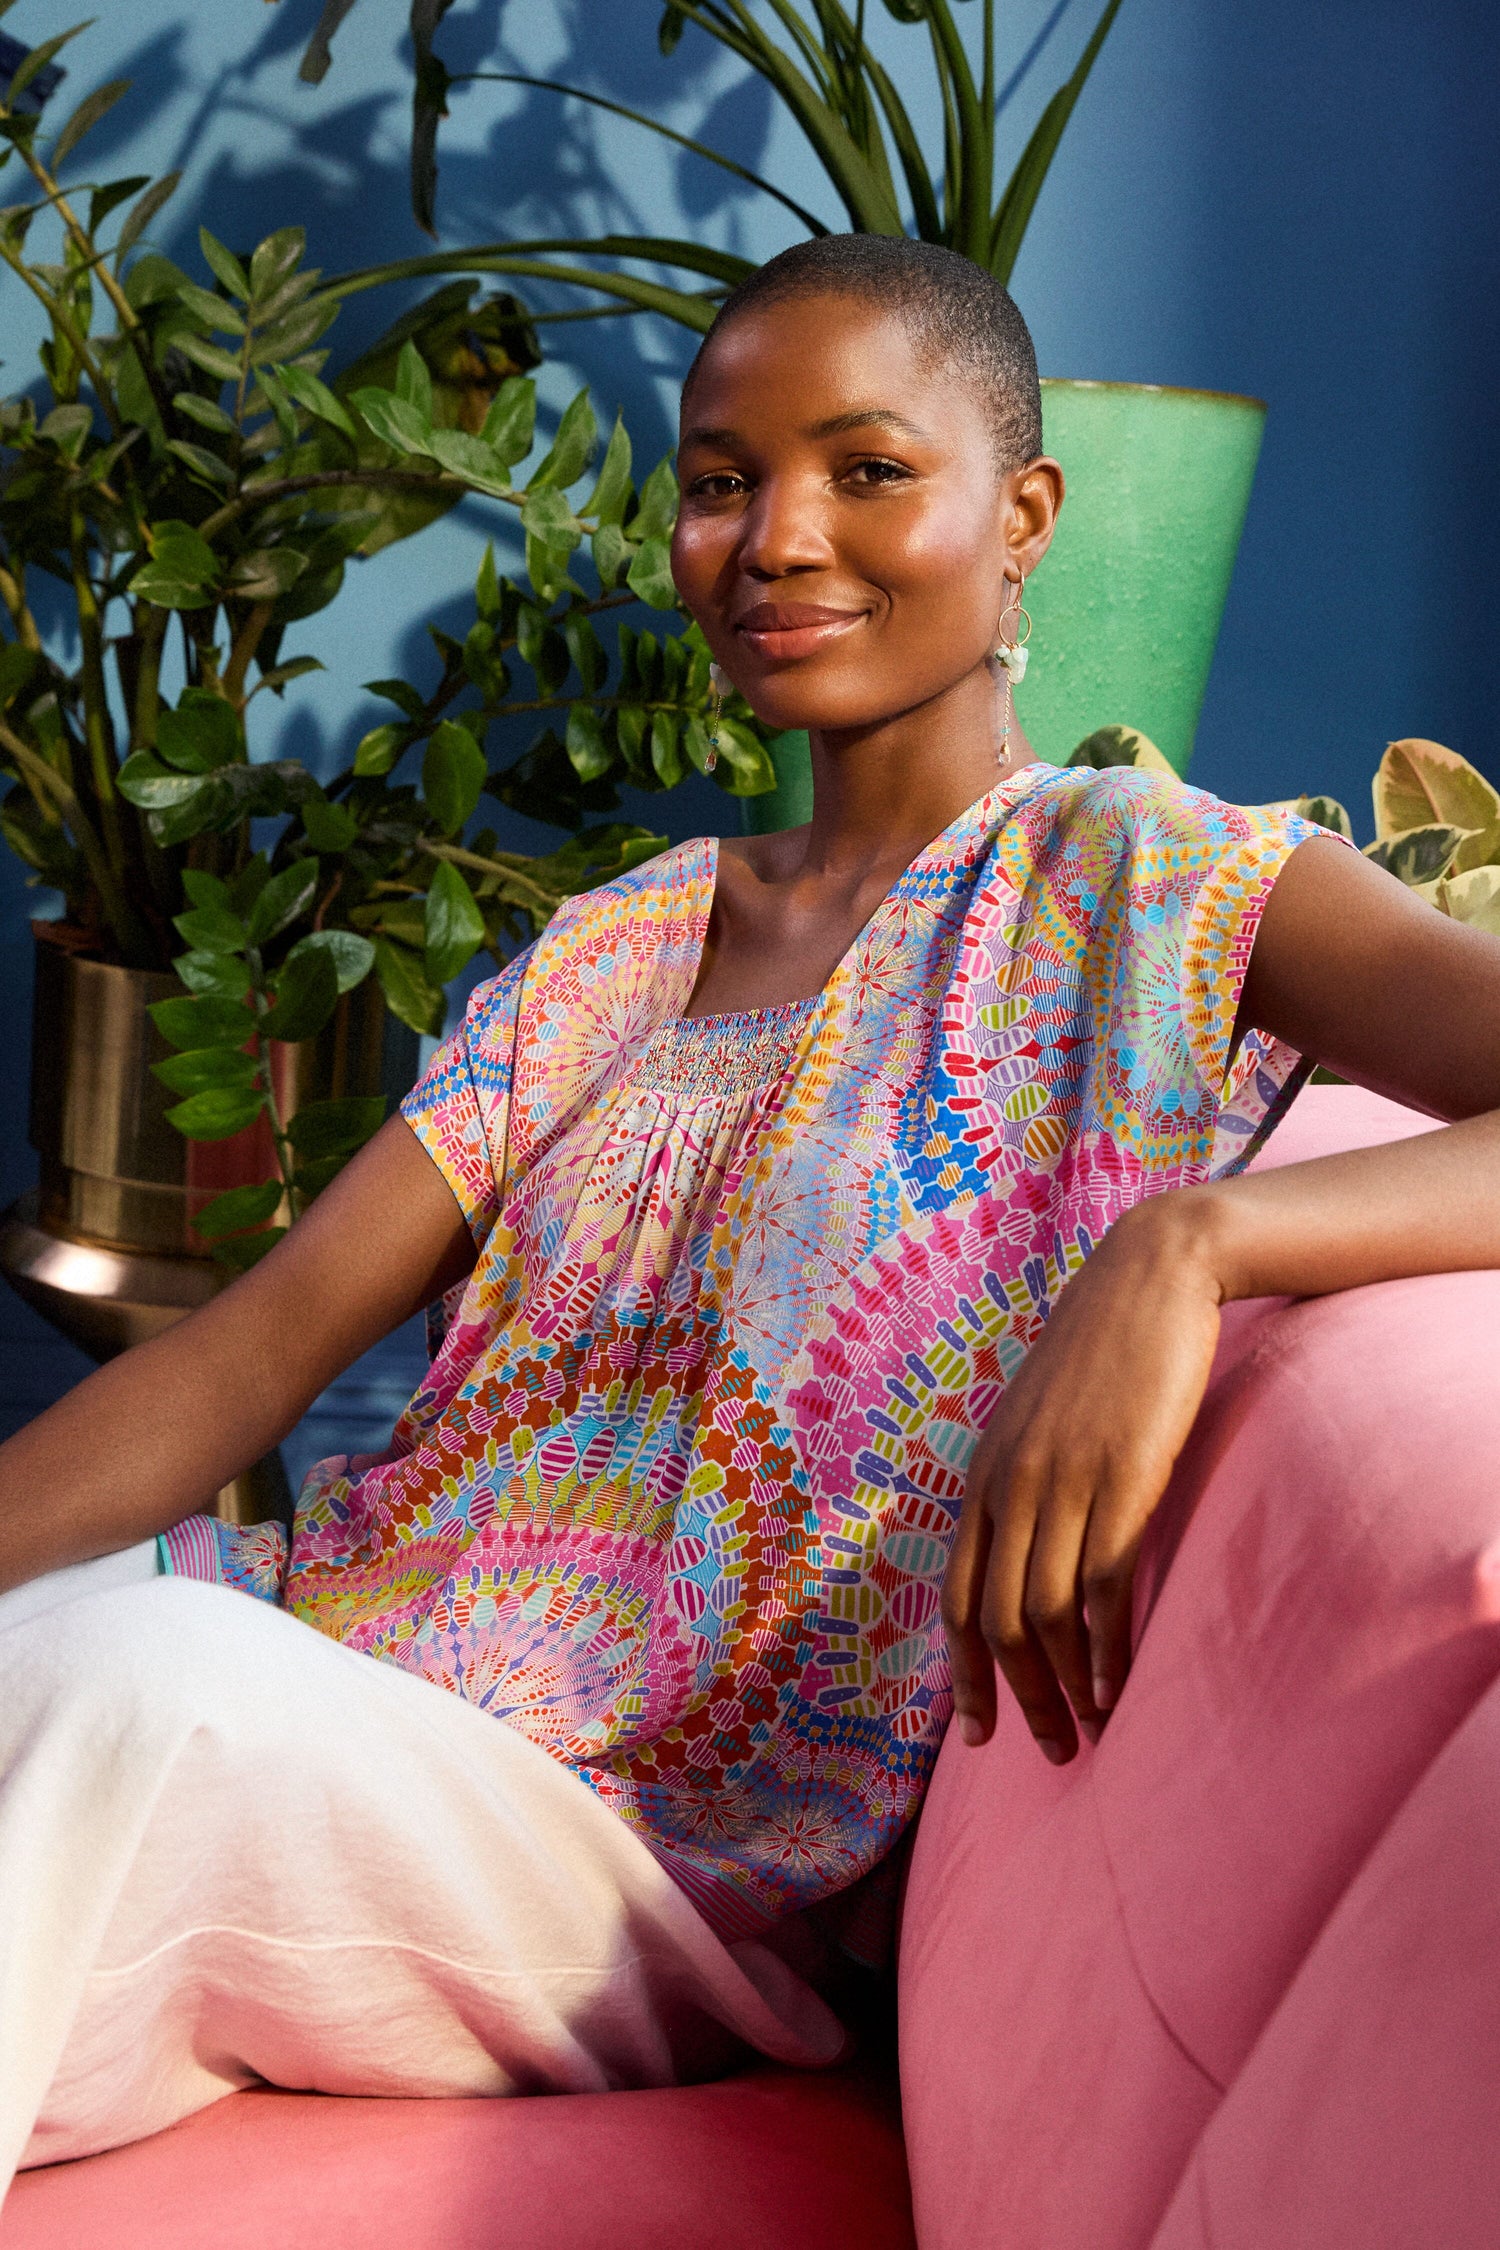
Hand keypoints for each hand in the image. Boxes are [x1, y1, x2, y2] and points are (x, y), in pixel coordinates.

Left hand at [940, 1192, 1226, 1761]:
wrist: (1151, 1277)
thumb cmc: (1104, 1352)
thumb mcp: (1043, 1419)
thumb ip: (1026, 1481)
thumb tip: (1029, 1550)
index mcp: (985, 1476)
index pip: (956, 1599)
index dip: (965, 1676)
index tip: (980, 1737)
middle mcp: (1011, 1485)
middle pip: (996, 1622)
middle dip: (1020, 1699)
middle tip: (1054, 1750)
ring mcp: (1063, 1482)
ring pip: (1044, 1615)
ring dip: (1066, 1686)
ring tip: (1092, 1730)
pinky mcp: (1122, 1477)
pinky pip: (1103, 1585)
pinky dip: (1107, 1647)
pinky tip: (1121, 1684)